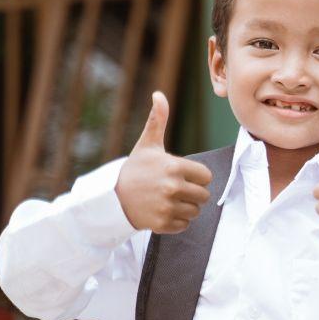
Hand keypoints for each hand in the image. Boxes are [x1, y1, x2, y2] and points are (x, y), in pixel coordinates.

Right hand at [114, 92, 212, 233]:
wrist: (112, 197)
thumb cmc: (134, 169)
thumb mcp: (147, 144)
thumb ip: (158, 120)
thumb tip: (158, 94)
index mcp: (174, 167)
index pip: (206, 176)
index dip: (196, 176)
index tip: (181, 175)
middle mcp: (172, 187)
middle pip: (203, 196)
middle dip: (192, 193)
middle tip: (174, 189)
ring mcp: (167, 207)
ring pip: (195, 211)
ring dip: (185, 208)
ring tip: (167, 200)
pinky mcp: (162, 224)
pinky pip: (184, 225)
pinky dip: (176, 221)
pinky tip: (162, 211)